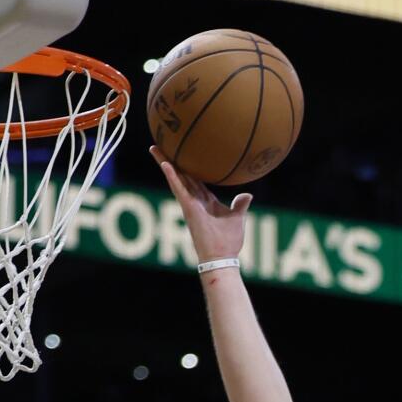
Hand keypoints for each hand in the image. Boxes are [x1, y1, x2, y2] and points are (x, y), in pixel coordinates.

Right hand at [150, 144, 251, 261]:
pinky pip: (179, 189)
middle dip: (171, 160)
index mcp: (206, 202)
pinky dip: (172, 176)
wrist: (222, 257)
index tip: (183, 156)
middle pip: (181, 175)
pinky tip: (165, 163)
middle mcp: (195, 201)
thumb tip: (247, 194)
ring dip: (165, 163)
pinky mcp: (188, 208)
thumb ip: (240, 205)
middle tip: (161, 144)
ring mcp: (190, 204)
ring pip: (176, 178)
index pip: (195, 180)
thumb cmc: (229, 242)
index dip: (189, 168)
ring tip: (154, 147)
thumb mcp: (237, 218)